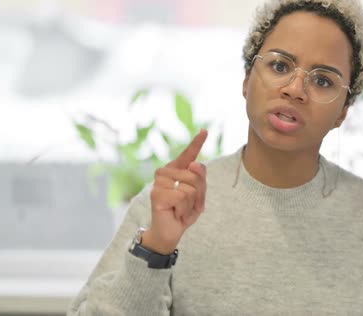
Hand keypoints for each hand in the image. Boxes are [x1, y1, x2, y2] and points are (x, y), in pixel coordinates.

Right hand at [143, 129, 207, 254]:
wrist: (170, 232)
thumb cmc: (183, 212)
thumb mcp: (198, 195)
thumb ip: (200, 178)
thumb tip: (196, 163)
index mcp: (176, 170)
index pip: (189, 154)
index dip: (197, 142)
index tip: (205, 130)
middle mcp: (165, 172)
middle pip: (196, 175)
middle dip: (198, 194)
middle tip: (187, 205)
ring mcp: (159, 183)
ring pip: (191, 187)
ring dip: (191, 203)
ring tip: (180, 209)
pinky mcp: (157, 194)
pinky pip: (183, 196)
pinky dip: (184, 209)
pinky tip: (175, 213)